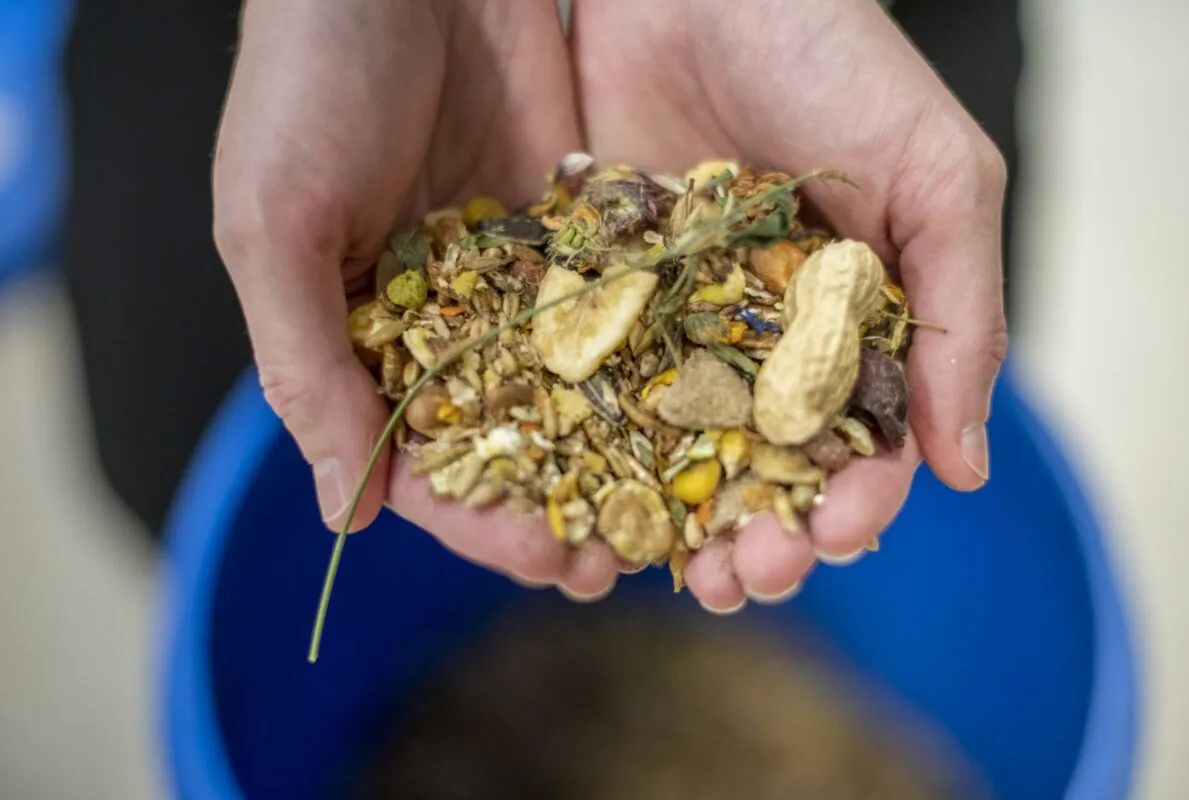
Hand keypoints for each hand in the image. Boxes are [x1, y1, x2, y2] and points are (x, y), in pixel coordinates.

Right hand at [214, 0, 622, 597]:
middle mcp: (445, 325)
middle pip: (511, 443)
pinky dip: (657, 362)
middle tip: (622, 561)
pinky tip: (704, 410)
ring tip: (674, 512)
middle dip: (563, 508)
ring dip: (620, 458)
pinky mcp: (581, 230)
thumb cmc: (306, 82)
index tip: (545, 561)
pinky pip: (621, 308)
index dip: (479, 522)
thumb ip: (305, 363)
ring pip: (576, 393)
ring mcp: (518, 281)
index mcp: (360, 340)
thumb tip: (346, 511)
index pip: (421, 461)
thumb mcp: (274, 223)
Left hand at [571, 0, 1007, 610]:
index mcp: (854, 329)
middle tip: (741, 579)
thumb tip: (966, 470)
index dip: (855, 503)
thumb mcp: (936, 176)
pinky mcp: (600, 304)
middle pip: (762, 474)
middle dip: (761, 539)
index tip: (835, 535)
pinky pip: (593, 399)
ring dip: (676, 528)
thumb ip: (965, 316)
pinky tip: (582, 510)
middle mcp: (762, 344)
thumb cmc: (835, 60)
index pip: (862, 446)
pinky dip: (590, 463)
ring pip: (676, 459)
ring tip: (670, 573)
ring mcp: (677, 330)